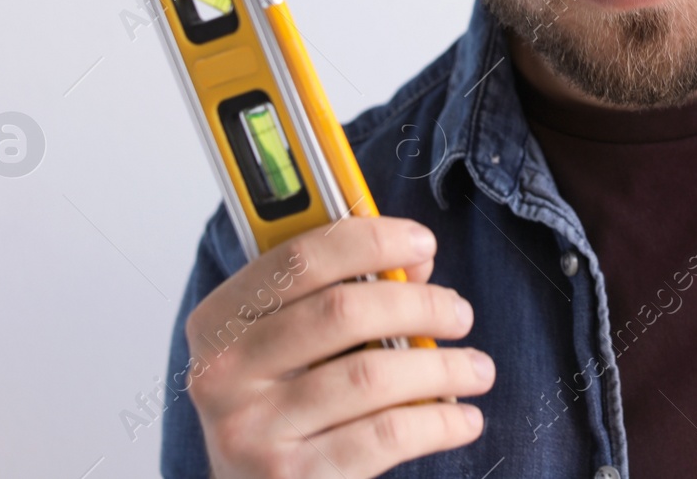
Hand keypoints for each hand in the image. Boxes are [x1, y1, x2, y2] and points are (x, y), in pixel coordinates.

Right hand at [185, 217, 492, 478]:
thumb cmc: (282, 408)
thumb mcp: (288, 347)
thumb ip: (338, 295)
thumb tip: (415, 264)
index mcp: (220, 322)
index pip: (299, 259)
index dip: (370, 240)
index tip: (423, 242)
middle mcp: (222, 374)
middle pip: (341, 311)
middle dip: (419, 305)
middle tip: (459, 314)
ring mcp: (251, 430)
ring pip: (370, 375)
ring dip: (442, 366)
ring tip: (477, 368)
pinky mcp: (290, 478)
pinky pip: (384, 435)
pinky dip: (439, 422)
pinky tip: (464, 418)